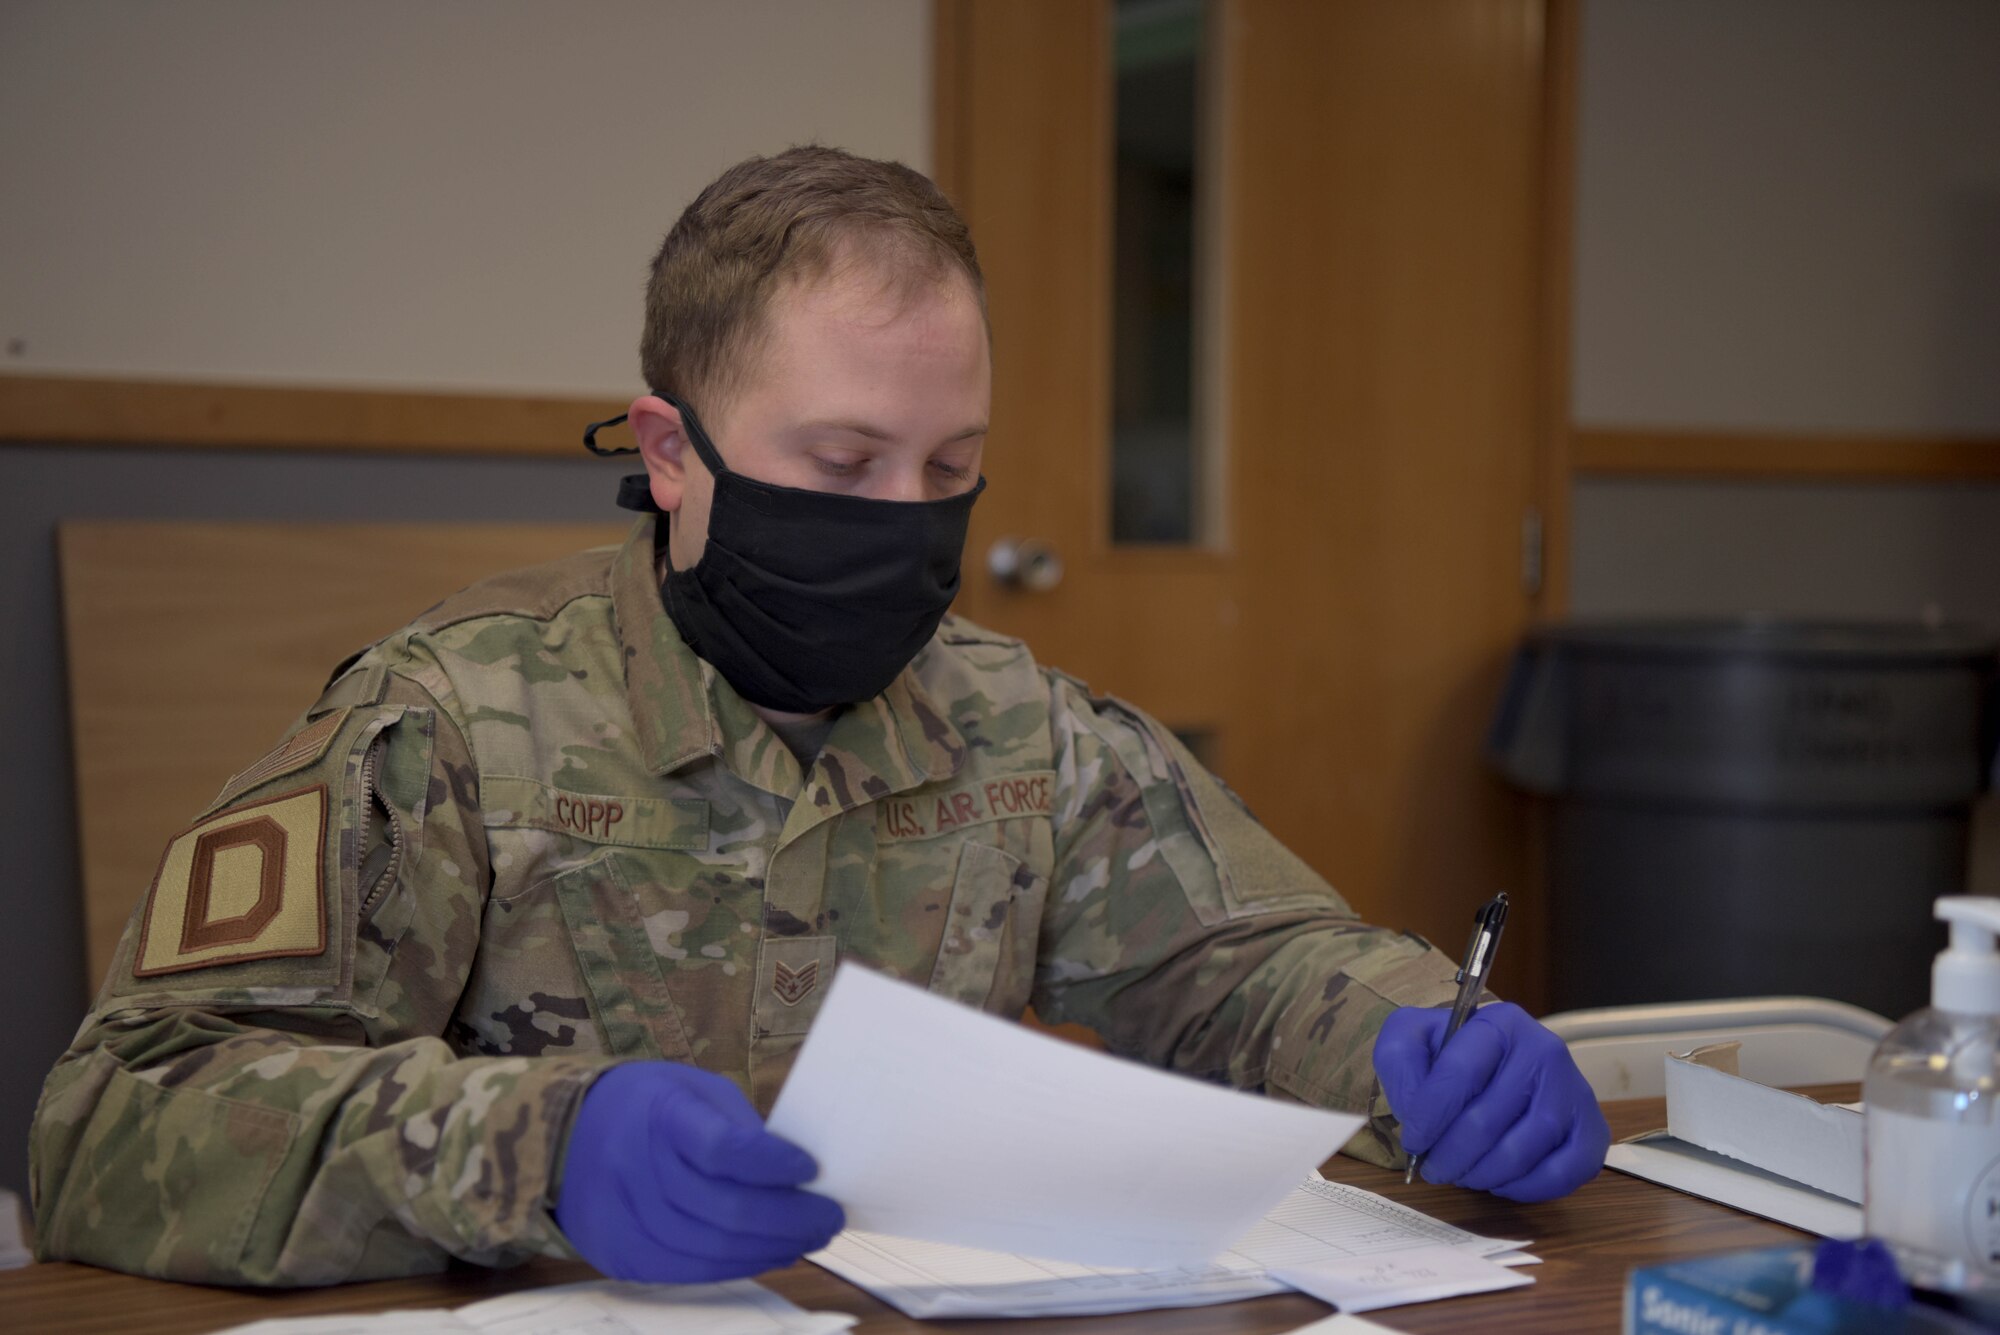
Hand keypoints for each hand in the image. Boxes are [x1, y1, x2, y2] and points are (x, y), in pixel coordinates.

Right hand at [554, 1062, 844, 1281]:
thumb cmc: (648, 1106)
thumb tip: (795, 1175)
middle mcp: (636, 1168)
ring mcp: (625, 1217)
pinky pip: (690, 1270)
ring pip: (713, 1248)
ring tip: (809, 1238)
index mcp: (659, 1114)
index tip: (811, 1169)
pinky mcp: (621, 1253)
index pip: (723, 1149)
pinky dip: (739, 1266)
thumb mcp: (693, 1090)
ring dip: (772, 1248)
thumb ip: (739, 1127)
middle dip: (791, 1219)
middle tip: (829, 1217)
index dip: (774, 1164)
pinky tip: (771, 1253)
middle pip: (725, 1209)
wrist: (566, 1136)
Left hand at [1373, 1002, 1608, 1200]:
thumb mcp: (1411, 1038)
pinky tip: (1499, 1180)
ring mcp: (1574, 1091)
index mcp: (1500, 1023)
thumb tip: (1417, 1110)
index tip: (1413, 1141)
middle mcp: (1545, 1050)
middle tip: (1434, 1168)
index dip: (1430, 1116)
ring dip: (1482, 1174)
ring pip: (1523, 1151)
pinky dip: (1524, 1188)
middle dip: (1451, 1154)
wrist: (1498, 1063)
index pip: (1460, 1073)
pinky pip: (1562, 1173)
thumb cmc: (1451, 1055)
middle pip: (1489, 1120)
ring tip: (1462, 1173)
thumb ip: (1400, 1059)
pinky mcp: (1592, 1130)